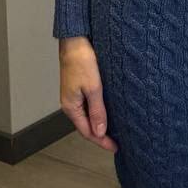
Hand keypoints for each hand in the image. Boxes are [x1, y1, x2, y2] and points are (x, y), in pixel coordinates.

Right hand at [59, 37, 117, 151]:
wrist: (75, 40)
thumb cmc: (82, 61)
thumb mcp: (93, 87)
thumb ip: (97, 111)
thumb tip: (99, 133)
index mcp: (71, 107)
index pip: (87, 131)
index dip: (101, 141)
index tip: (115, 148)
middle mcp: (70, 104)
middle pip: (86, 125)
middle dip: (100, 135)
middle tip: (117, 141)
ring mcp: (73, 95)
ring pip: (87, 115)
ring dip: (99, 123)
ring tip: (114, 130)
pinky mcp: (77, 86)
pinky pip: (87, 105)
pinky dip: (97, 111)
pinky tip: (106, 111)